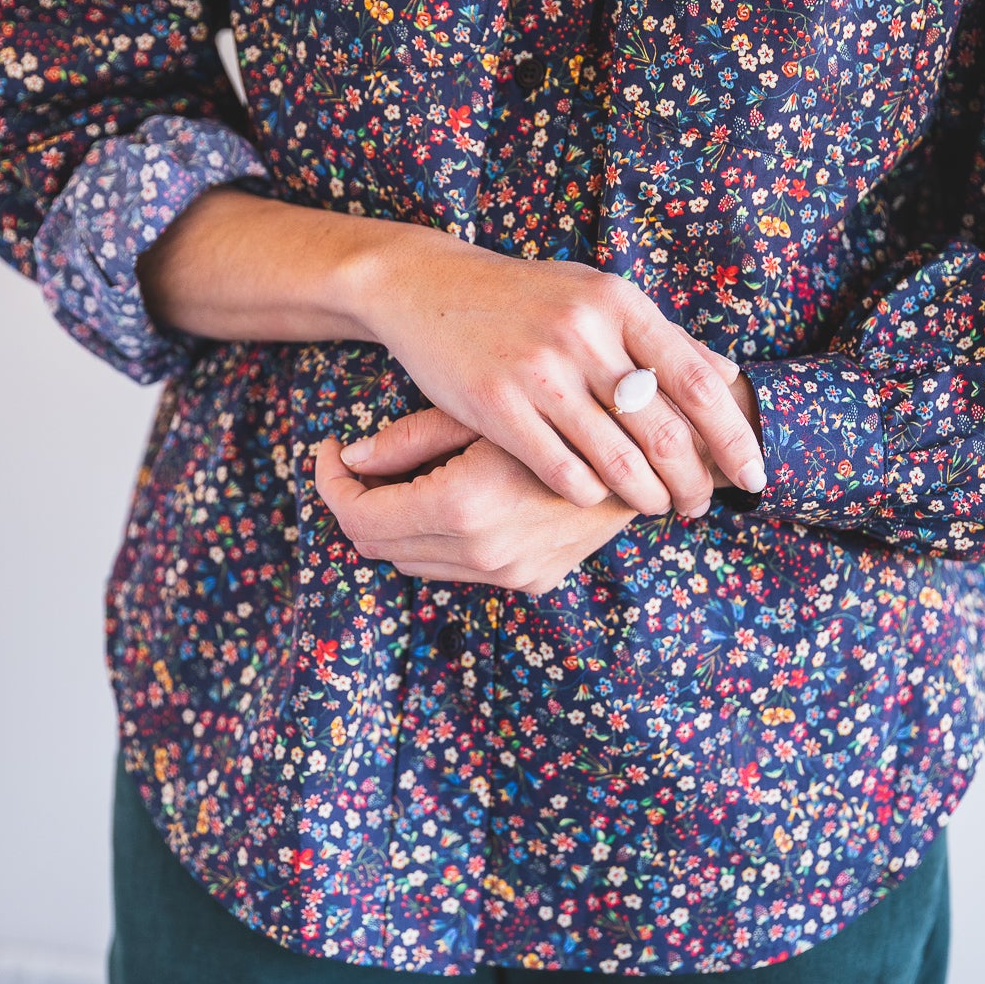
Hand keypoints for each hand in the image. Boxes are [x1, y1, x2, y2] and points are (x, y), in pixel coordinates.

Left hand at [314, 424, 636, 595]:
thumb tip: (350, 458)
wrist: (655, 446)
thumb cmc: (563, 404)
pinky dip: (435, 537)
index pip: (360, 516)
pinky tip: (445, 494)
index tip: (329, 450)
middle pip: (379, 548)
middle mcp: (485, 554)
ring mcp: (512, 575)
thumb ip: (408, 440)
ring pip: (414, 563)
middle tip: (351, 463)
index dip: (331, 485)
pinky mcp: (534, 580)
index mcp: (464, 507)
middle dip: (354, 504)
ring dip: (395, 524)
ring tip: (399, 475)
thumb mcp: (477, 406)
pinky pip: (457, 567)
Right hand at [345, 224, 765, 514]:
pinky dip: (589, 495)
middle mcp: (586, 334)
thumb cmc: (524, 299)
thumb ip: (658, 336)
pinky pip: (562, 470)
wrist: (427, 286)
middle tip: (701, 506)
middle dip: (694, 482)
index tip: (754, 475)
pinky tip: (596, 501)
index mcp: (621, 303)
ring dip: (645, 498)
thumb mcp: (596, 296)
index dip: (734, 438)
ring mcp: (541, 371)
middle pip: (664, 432)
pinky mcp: (497, 404)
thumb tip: (727, 375)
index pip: (700, 383)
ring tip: (657, 509)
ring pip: (617, 460)